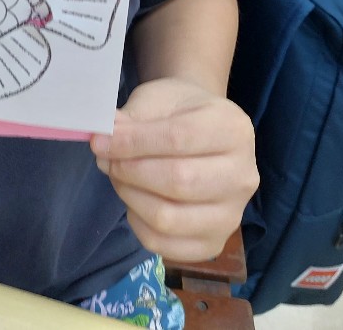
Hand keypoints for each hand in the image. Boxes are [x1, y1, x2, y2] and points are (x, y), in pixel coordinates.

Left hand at [90, 78, 257, 261]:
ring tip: (116, 175)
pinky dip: (138, 223)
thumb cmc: (180, 111)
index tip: (99, 141)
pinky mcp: (214, 244)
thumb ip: (133, 118)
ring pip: (169, 217)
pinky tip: (134, 200)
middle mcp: (243, 176)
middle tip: (104, 158)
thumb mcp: (158, 99)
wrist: (203, 132)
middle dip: (129, 170)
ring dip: (129, 196)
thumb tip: (104, 137)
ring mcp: (232, 215)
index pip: (179, 139)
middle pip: (178, 181)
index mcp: (233, 129)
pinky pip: (165, 244)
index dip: (133, 142)